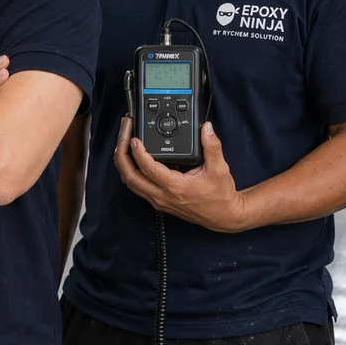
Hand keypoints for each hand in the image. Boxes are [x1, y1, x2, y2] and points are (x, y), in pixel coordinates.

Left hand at [116, 117, 254, 232]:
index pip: (148, 168)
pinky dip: (130, 172)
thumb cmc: (220, 196)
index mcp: (175, 187)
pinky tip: (132, 160)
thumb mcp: (220, 168)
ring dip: (123, 164)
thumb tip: (206, 128)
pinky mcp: (159, 202)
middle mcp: (162, 196)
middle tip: (124, 136)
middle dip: (122, 154)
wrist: (224, 216)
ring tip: (124, 144)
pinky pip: (137, 188)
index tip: (135, 138)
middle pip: (130, 176)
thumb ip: (212, 146)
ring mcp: (158, 201)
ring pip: (130, 183)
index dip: (138, 152)